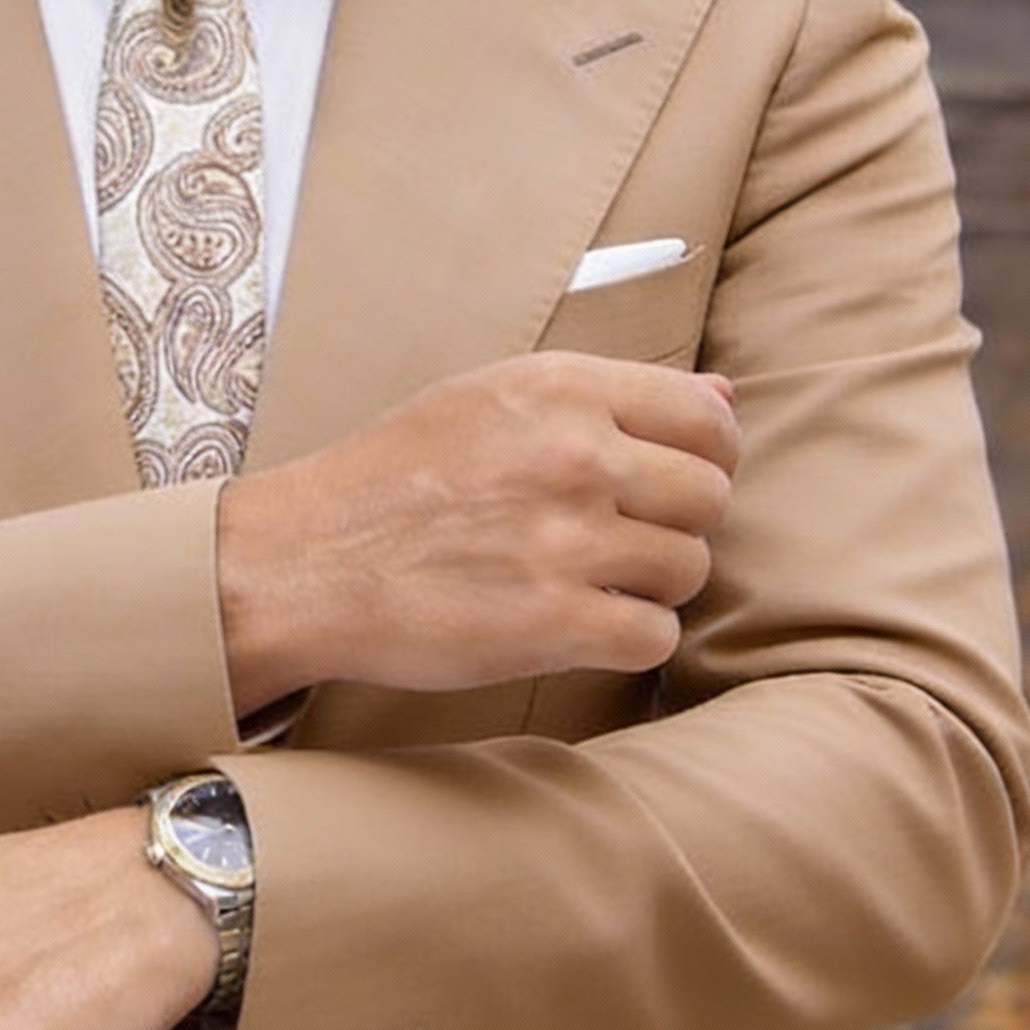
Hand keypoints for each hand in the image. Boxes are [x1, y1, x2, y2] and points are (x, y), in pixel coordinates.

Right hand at [218, 352, 739, 710]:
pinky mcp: (554, 623)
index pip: (709, 419)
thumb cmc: (389, 479)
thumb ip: (607, 396)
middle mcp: (573, 455)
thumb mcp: (488, 399)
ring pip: (688, 569)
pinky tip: (576, 626)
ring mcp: (566, 540)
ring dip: (649, 586)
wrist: (302, 562)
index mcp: (561, 389)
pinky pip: (654, 636)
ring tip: (584, 582)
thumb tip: (727, 397)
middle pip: (709, 497)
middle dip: (675, 524)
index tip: (670, 482)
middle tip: (617, 541)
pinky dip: (625, 640)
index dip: (706, 457)